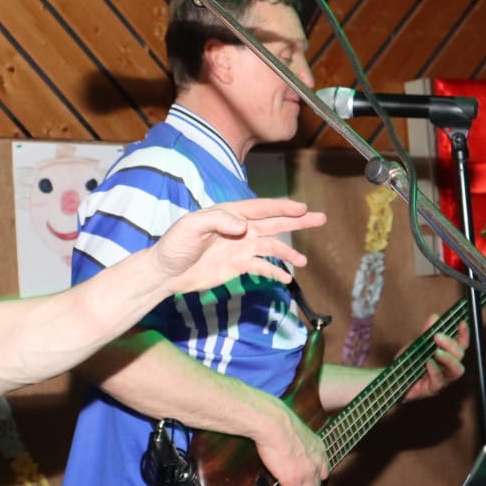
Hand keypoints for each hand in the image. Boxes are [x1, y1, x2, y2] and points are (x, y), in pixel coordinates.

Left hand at [150, 197, 325, 294]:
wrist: (165, 272)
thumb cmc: (174, 245)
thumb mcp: (192, 227)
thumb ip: (218, 221)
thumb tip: (244, 225)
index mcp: (229, 214)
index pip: (261, 208)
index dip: (282, 207)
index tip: (302, 208)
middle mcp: (238, 229)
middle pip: (273, 223)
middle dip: (297, 221)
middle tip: (320, 218)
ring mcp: (239, 248)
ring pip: (271, 247)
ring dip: (288, 252)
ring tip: (304, 260)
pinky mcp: (236, 266)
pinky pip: (260, 267)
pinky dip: (274, 271)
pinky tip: (287, 278)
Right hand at [254, 401, 329, 485]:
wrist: (272, 422)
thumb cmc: (276, 421)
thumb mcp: (293, 431)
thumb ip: (294, 441)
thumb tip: (281, 443)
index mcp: (318, 449)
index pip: (323, 472)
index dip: (315, 483)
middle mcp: (317, 462)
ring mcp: (308, 473)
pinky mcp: (295, 480)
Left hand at [402, 317, 467, 400]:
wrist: (393, 379)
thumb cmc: (408, 362)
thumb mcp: (416, 344)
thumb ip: (426, 333)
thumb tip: (435, 317)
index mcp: (447, 355)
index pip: (462, 344)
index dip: (464, 334)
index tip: (461, 322)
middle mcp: (448, 368)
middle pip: (460, 356)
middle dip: (451, 344)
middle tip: (438, 336)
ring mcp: (442, 379)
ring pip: (456, 371)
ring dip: (448, 359)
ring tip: (437, 352)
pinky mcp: (432, 389)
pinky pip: (439, 381)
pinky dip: (435, 370)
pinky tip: (428, 363)